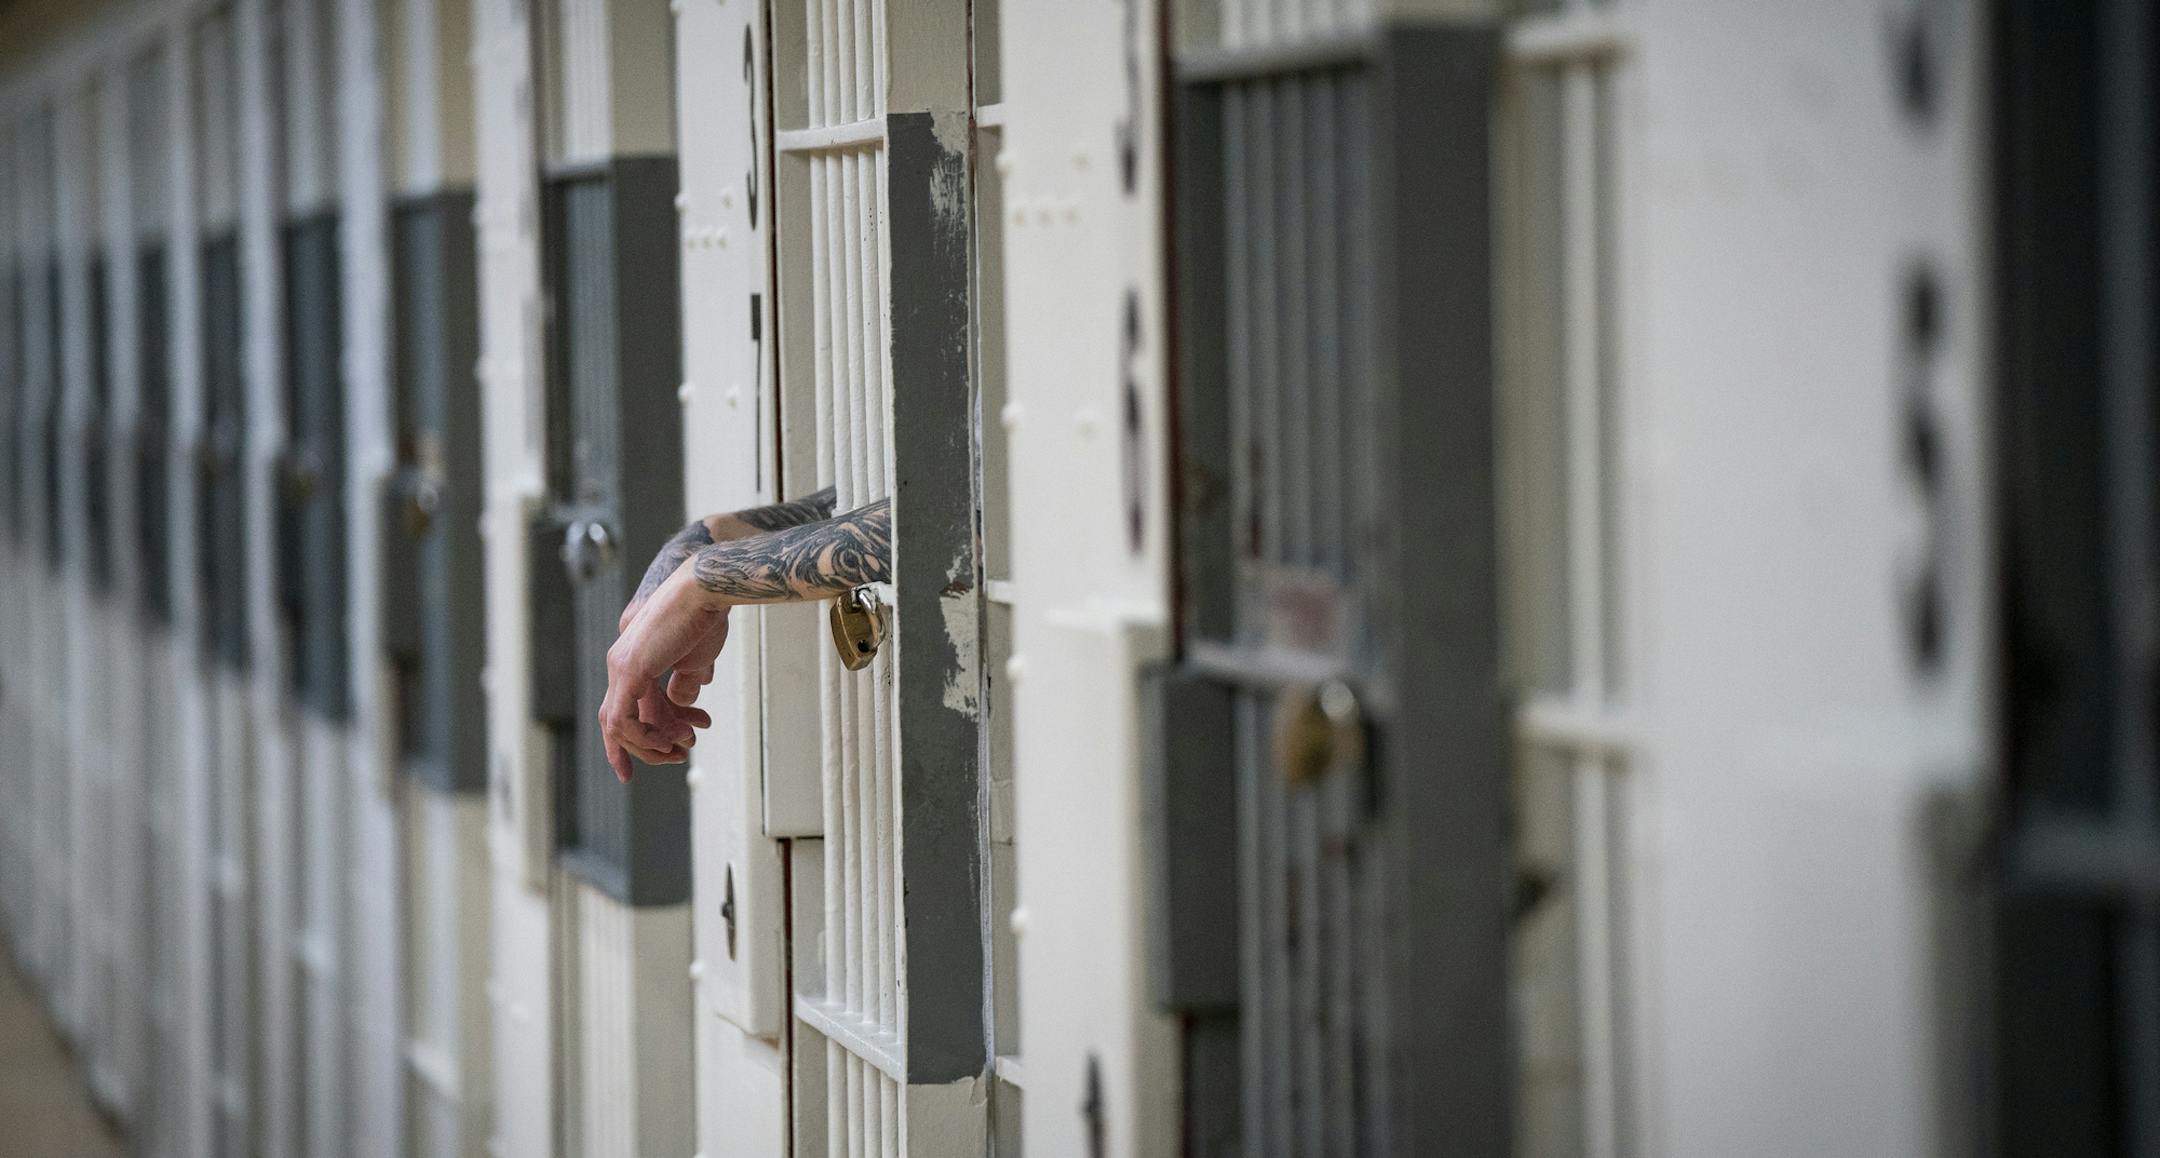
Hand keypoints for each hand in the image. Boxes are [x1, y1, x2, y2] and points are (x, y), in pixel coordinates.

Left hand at [599, 568, 729, 782]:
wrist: (705, 590)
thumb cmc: (704, 617)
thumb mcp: (695, 661)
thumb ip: (684, 685)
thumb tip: (679, 705)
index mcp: (633, 660)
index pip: (631, 707)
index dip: (648, 734)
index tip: (677, 748)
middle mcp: (619, 664)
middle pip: (618, 721)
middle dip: (646, 748)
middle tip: (680, 755)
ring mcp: (621, 667)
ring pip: (619, 726)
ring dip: (651, 745)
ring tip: (683, 748)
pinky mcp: (630, 670)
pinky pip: (623, 720)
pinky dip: (644, 738)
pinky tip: (669, 740)